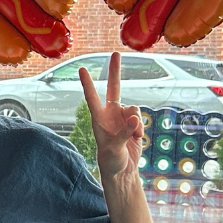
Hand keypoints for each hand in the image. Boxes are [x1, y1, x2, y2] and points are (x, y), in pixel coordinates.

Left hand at [79, 52, 144, 178]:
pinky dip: (140, 129)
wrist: (122, 170)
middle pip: (114, 88)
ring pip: (134, 108)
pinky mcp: (133, 124)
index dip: (87, 83)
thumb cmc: (111, 161)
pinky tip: (136, 139)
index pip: (92, 97)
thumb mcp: (114, 150)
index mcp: (98, 119)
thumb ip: (124, 134)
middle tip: (115, 53)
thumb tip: (135, 119)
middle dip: (115, 70)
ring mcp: (122, 118)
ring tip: (133, 136)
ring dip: (136, 121)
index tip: (82, 69)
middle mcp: (110, 114)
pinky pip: (140, 119)